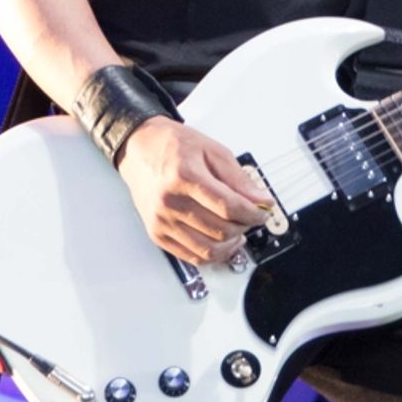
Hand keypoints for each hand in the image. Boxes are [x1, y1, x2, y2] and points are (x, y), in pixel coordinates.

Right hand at [116, 116, 272, 265]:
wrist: (138, 147)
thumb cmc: (172, 145)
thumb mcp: (211, 149)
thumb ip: (238, 177)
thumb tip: (261, 200)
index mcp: (184, 176)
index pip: (228, 206)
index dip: (253, 213)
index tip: (263, 212)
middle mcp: (170, 201)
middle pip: (220, 229)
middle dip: (244, 226)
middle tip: (250, 217)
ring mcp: (162, 221)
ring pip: (208, 249)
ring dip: (231, 244)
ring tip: (238, 232)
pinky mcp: (157, 233)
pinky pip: (191, 256)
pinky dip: (212, 255)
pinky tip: (221, 243)